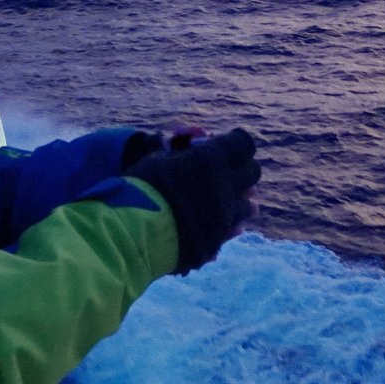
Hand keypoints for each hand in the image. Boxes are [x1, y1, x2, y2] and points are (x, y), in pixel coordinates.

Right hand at [126, 128, 260, 273]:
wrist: (131, 233)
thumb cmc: (139, 189)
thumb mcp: (158, 161)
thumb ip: (184, 156)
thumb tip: (194, 155)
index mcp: (211, 159)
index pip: (243, 144)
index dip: (237, 143)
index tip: (230, 145)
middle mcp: (225, 186)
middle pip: (252, 172)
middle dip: (243, 170)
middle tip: (230, 173)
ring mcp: (225, 215)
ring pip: (249, 205)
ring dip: (241, 201)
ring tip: (228, 202)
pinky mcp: (218, 240)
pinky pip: (233, 230)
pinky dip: (228, 225)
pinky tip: (218, 223)